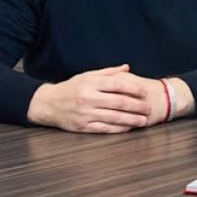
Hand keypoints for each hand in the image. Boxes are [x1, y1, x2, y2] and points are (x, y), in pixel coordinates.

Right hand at [27, 64, 151, 133]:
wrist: (47, 104)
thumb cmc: (70, 88)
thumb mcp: (87, 76)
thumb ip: (108, 72)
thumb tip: (127, 67)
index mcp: (90, 83)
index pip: (117, 85)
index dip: (133, 88)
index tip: (145, 92)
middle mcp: (88, 98)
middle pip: (118, 102)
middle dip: (137, 106)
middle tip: (149, 108)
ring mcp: (85, 114)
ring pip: (113, 117)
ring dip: (131, 119)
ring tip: (143, 120)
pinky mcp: (82, 127)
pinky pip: (104, 128)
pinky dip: (118, 128)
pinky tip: (128, 127)